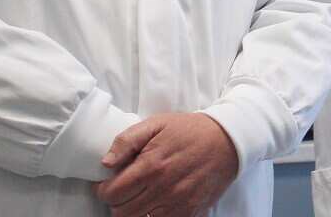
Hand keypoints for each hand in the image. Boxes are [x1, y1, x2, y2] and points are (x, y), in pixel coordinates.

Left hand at [96, 113, 238, 216]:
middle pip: (121, 211)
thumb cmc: (190, 130)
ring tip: (138, 195)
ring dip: (132, 210)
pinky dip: (151, 216)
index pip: (111, 192)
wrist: (228, 141)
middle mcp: (162, 189)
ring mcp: (177, 204)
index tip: (106, 182)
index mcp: (151, 166)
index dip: (103, 188)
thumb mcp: (157, 123)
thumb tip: (105, 162)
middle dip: (116, 200)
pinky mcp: (189, 212)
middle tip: (122, 188)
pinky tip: (154, 202)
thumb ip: (127, 140)